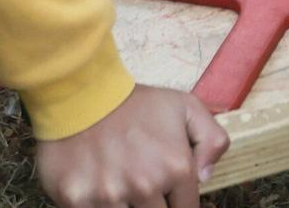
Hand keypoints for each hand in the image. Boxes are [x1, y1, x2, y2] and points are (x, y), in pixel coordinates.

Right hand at [34, 84, 227, 207]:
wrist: (80, 93)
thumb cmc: (134, 103)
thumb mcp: (185, 107)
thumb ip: (212, 140)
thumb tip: (206, 177)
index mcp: (175, 167)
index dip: (178, 202)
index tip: (168, 194)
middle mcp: (144, 186)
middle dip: (153, 205)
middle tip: (143, 184)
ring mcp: (108, 196)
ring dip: (125, 206)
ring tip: (120, 181)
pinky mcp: (76, 200)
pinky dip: (98, 206)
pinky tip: (99, 189)